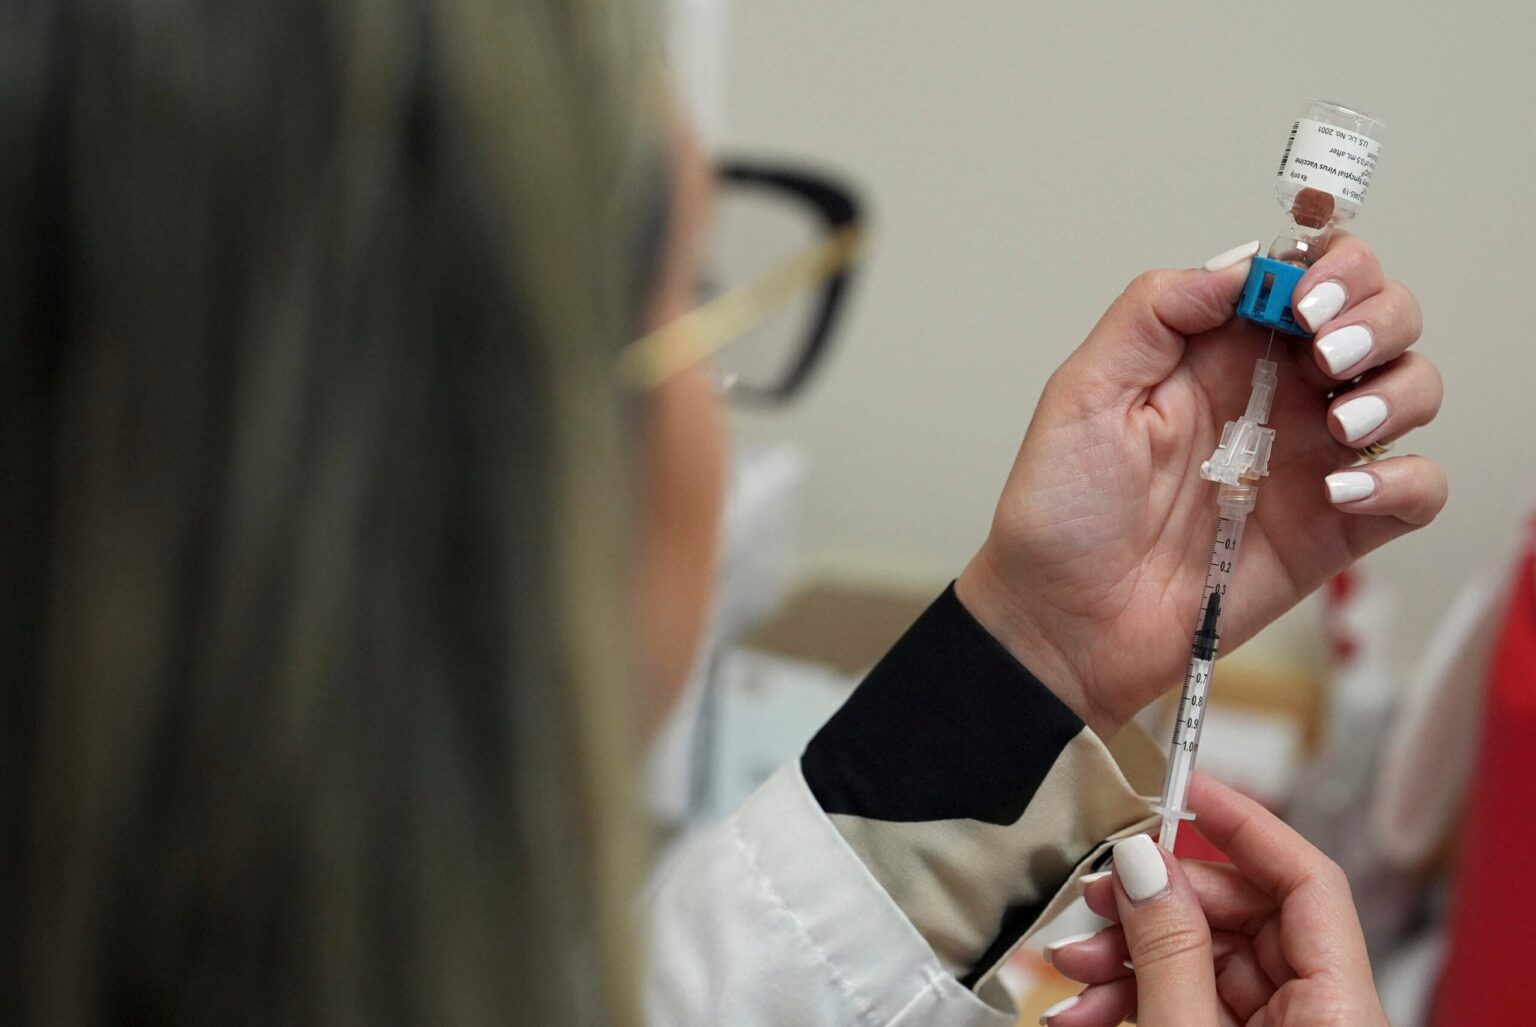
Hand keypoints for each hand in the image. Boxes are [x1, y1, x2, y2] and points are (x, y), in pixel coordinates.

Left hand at [956, 236, 1445, 734]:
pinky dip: (1401, 480)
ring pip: (1412, 390)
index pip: (1310, 276)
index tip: (1303, 297)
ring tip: (1337, 428)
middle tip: (1323, 354)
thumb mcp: (1084, 392)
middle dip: (1375, 317)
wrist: (1063, 620)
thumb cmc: (1061, 511)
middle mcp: (1277, 394)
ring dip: (1397, 391)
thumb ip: (1155, 313)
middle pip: (1380, 318)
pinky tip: (1340, 493)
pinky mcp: (1335, 530)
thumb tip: (1242, 265)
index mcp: (1219, 350)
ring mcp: (1312, 460)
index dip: (1330, 266)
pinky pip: (1415, 489)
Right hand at [1041, 775, 1388, 1025]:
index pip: (1307, 880)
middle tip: (1094, 900)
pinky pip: (1191, 1001)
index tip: (1183, 788)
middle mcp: (1320, 1016)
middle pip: (1243, 916)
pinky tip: (1084, 1009)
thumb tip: (1144, 864)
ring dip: (1128, 956)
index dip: (1245, 823)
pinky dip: (1135, 996)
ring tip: (1072, 968)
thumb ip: (1167, 951)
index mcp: (1338, 1010)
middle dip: (1154, 905)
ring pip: (1205, 958)